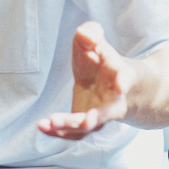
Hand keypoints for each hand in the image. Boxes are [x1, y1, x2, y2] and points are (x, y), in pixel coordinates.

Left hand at [37, 21, 137, 139]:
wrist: (118, 87)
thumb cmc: (106, 63)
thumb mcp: (99, 43)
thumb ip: (91, 34)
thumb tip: (83, 34)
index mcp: (122, 76)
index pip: (126, 78)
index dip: (124, 82)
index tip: (121, 86)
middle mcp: (115, 101)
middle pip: (108, 113)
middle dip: (99, 117)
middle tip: (88, 120)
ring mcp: (101, 117)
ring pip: (89, 127)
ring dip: (71, 126)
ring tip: (52, 121)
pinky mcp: (86, 125)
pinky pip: (74, 134)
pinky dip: (58, 132)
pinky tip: (42, 126)